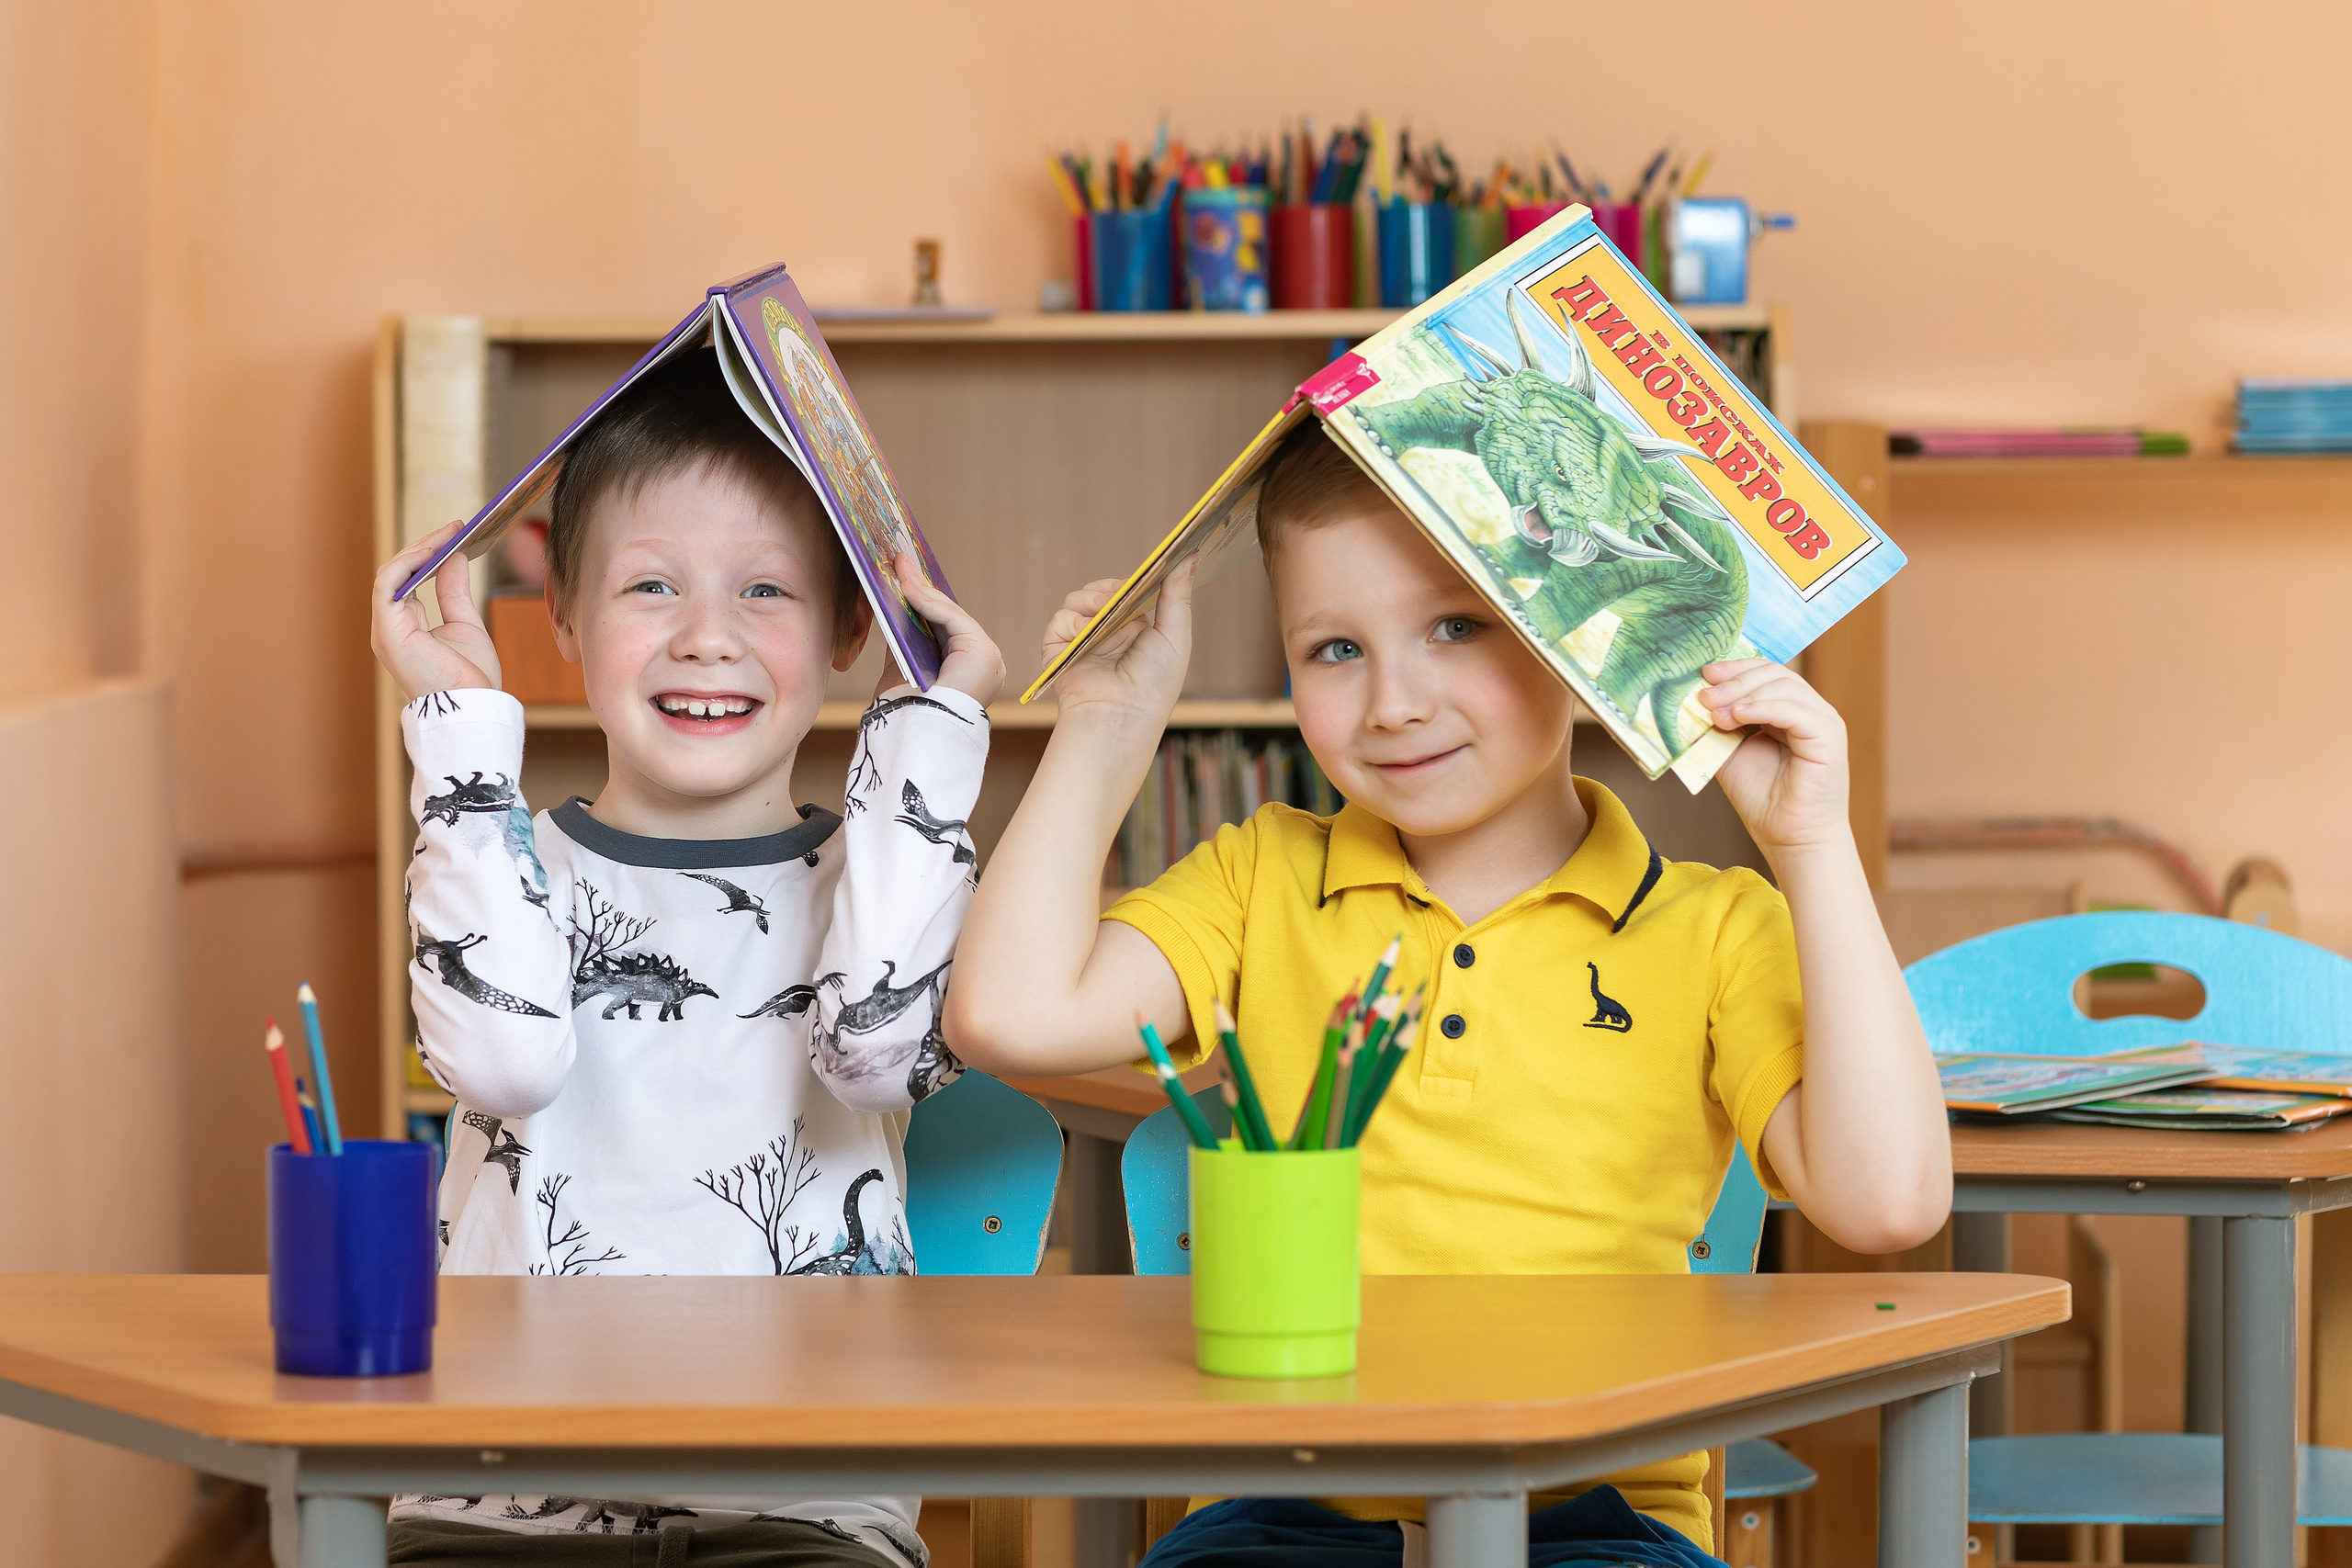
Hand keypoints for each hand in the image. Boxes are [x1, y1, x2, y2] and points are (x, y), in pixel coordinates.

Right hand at [372, 521, 499, 699]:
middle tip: (455, 528)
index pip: (409, 581)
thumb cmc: (471, 678)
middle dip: (426, 547)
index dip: (429, 555)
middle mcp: (391, 627)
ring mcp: (386, 630)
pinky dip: (408, 563)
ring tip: (448, 533)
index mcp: (407, 628)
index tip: (455, 534)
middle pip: (400, 575)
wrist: (473, 707)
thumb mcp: (465, 624)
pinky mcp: (387, 631)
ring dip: (419, 550)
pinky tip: (433, 549)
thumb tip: (454, 556)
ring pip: (392, 575)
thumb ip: (454, 591)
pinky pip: (388, 585)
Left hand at [892, 550, 1003, 704]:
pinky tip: (908, 588)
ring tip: (900, 568)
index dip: (925, 600)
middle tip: (900, 561)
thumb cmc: (907, 711)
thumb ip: (906, 639)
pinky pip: (952, 619)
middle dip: (922, 588)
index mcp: (970, 670)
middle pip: (949, 617)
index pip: (946, 627)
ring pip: (950, 615)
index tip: (905, 575)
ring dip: (923, 589)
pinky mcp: (982, 652)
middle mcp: (986, 662)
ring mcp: (988, 657)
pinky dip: (928, 602)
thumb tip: (895, 606)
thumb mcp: (904, 666)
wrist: (916, 736)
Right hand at [1040, 559, 1193, 725]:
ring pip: (1078, 598)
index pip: (1129, 590)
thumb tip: (1191, 556)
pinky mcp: (1057, 647)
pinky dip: (1074, 623)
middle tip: (1123, 596)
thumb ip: (1178, 595)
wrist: (1121, 714)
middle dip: (1113, 588)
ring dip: (1093, 602)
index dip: (1134, 580)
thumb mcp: (1176, 636)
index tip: (1145, 571)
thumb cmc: (1153, 684)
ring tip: (1106, 618)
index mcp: (1135, 628)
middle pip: (1102, 588)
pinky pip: (1061, 618)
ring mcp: (1081, 639)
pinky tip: (1087, 636)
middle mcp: (1107, 631)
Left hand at [1696, 658, 1849, 860]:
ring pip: (1783, 686)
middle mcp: (1809, 710)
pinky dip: (1762, 707)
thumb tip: (1695, 699)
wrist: (1788, 837)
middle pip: (1773, 673)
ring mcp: (1823, 721)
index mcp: (1788, 709)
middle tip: (1703, 694)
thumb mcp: (1730, 752)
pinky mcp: (1829, 736)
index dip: (1734, 669)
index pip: (1763, 672)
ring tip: (1714, 711)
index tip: (1703, 674)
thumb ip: (1719, 724)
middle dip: (1733, 680)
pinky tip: (1736, 715)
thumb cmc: (1763, 799)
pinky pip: (1794, 710)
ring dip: (1742, 693)